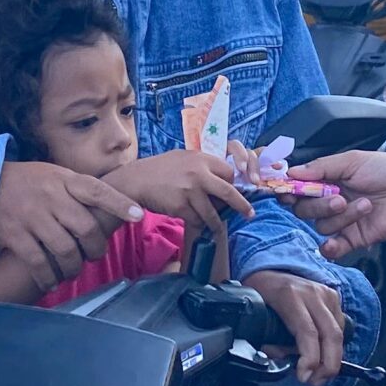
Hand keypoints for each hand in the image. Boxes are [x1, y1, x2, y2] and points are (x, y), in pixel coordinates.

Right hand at [0, 162, 142, 288]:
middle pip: (85, 228)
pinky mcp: (14, 235)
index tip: (138, 215)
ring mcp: (32, 216)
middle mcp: (50, 197)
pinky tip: (52, 280)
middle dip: (96, 248)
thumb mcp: (54, 175)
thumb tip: (115, 205)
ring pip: (65, 249)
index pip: (97, 190)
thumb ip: (79, 189)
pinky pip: (38, 262)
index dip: (119, 203)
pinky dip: (48, 276)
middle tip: (95, 256)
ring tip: (74, 270)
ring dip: (74, 267)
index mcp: (64, 180)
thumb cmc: (28, 182)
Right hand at [104, 150, 254, 266]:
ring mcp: (190, 190)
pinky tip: (193, 220)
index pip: (228, 172)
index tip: (234, 193)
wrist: (136, 180)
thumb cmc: (161, 170)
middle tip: (249, 214)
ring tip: (217, 226)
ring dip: (216, 221)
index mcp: (201, 159)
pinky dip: (197, 222)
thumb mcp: (184, 159)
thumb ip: (203, 167)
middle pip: (229, 192)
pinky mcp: (180, 206)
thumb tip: (225, 180)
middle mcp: (198, 173)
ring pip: (213, 212)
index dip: (232, 184)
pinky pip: (197, 219)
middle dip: (242, 206)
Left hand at [244, 270, 344, 385]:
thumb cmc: (260, 293)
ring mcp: (325, 293)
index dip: (310, 359)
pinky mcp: (333, 296)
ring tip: (318, 376)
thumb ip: (266, 339)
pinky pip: (339, 327)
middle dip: (328, 366)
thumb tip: (280, 360)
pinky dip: (332, 346)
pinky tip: (321, 355)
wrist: (269, 269)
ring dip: (332, 360)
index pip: (308, 332)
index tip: (303, 376)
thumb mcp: (255, 314)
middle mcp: (311, 293)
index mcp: (289, 296)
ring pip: (338, 334)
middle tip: (315, 382)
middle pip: (331, 335)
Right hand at [285, 150, 385, 258]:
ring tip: (366, 205)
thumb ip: (321, 167)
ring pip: (321, 225)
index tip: (286, 191)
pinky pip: (332, 248)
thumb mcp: (353, 160)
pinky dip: (330, 247)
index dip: (290, 190)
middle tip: (339, 197)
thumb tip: (291, 172)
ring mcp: (342, 221)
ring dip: (341, 216)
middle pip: (304, 210)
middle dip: (318, 204)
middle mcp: (331, 200)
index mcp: (329, 179)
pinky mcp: (354, 238)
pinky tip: (335, 242)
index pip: (299, 188)